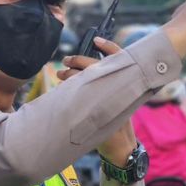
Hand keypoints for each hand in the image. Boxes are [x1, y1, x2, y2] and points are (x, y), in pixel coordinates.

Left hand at [58, 38, 138, 165]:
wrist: (120, 146)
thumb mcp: (118, 101)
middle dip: (78, 59)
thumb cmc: (118, 122)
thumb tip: (88, 73)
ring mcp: (109, 97)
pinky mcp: (99, 109)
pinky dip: (70, 88)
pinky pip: (81, 94)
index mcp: (124, 82)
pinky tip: (62, 87)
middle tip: (66, 60)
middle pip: (96, 65)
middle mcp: (118, 86)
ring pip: (86, 77)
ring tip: (60, 74)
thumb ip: (109, 86)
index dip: (108, 46)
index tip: (96, 39)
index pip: (119, 57)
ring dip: (70, 73)